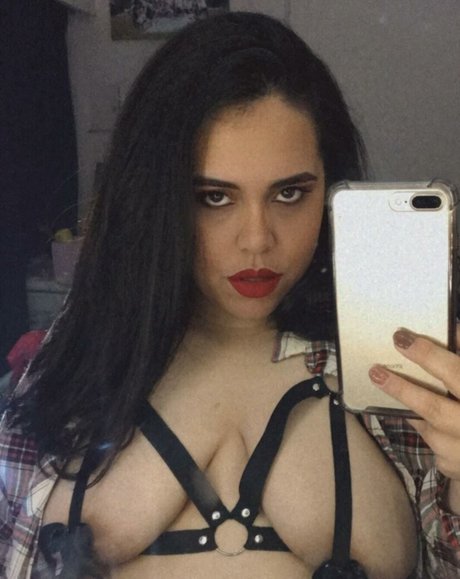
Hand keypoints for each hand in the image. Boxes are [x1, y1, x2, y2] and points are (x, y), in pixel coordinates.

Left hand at [369, 325, 459, 510]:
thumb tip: (454, 329)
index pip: (457, 374)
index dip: (429, 356)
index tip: (401, 338)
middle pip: (434, 409)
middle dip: (402, 389)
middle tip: (375, 371)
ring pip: (430, 431)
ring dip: (415, 412)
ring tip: (400, 393)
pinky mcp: (458, 471)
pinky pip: (435, 449)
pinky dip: (431, 432)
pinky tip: (435, 424)